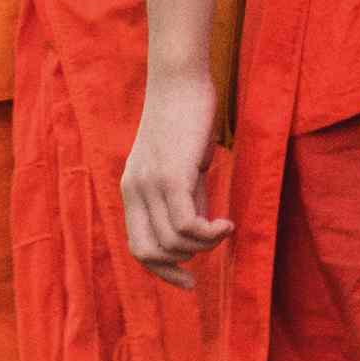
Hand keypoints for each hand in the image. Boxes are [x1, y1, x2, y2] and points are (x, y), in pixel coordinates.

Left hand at [120, 73, 231, 285]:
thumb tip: (199, 230)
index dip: (162, 271)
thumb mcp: (183, 164)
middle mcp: (134, 190)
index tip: (189, 282)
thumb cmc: (186, 116)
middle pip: (151, 252)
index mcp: (132, 190)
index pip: (138, 248)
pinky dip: (209, 234)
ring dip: (204, 245)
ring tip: (224, 228)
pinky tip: (227, 224)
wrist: (181, 78)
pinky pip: (187, 224)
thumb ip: (186, 197)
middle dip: (183, 264)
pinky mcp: (172, 175)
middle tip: (212, 248)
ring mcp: (151, 184)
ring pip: (173, 242)